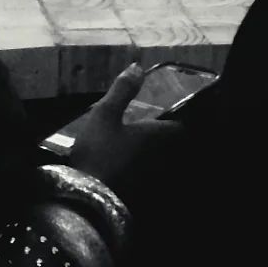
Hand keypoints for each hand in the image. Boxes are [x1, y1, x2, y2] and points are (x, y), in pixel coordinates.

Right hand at [57, 63, 185, 204]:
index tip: (170, 117)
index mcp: (155, 137)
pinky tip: (128, 174)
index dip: (176, 122)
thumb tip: (138, 65)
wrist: (88, 201)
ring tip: (138, 152)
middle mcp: (160, 159)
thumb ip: (122, 91)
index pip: (179, 129)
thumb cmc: (100, 151)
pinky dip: (143, 178)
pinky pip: (148, 184)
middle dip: (165, 142)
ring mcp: (152, 181)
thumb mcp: (105, 115)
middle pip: (172, 149)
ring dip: (154, 160)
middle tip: (152, 133)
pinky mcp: (140, 198)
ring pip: (160, 167)